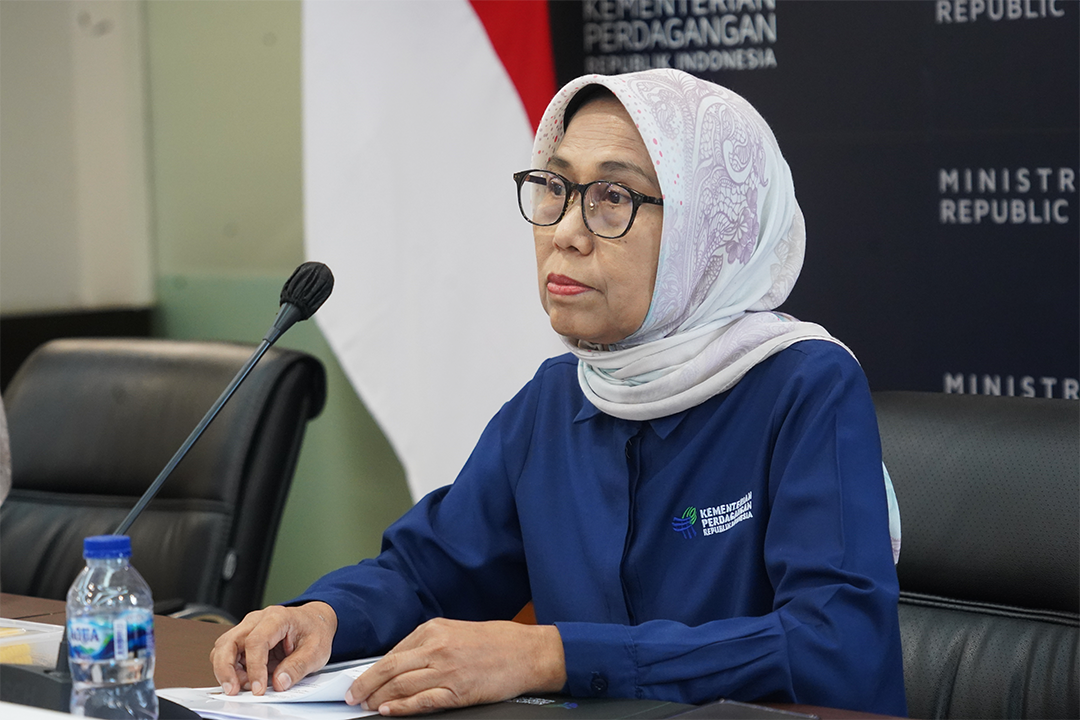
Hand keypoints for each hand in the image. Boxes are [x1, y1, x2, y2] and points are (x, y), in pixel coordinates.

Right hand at [210, 602, 336, 695]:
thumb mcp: (316, 651)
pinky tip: (243, 680)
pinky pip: (228, 653)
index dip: (254, 668)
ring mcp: (248, 627)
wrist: (314, 621)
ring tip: (243, 686)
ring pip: (222, 647)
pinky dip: (230, 669)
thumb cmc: (314, 631)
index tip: (258, 688)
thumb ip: (298, 667)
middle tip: (233, 690)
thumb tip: (279, 683)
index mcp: (277, 618)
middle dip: (226, 669)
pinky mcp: (244, 637)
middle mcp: (257, 619)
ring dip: (226, 670)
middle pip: (228, 642)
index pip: (256, 641)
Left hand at [347, 618, 565, 715]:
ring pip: (401, 685)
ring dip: (379, 698)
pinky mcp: (458, 690)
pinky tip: (389, 711)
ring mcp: (447, 669)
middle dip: (366, 684)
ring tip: (367, 707)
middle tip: (352, 696)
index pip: (393, 652)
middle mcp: (437, 646)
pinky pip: (422, 700)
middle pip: (390, 668)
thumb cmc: (496, 642)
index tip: (360, 680)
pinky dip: (401, 707)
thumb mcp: (456, 632)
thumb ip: (429, 645)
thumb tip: (399, 664)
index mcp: (434, 629)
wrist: (527, 652)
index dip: (372, 670)